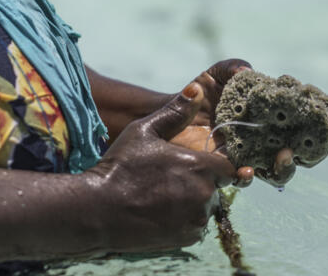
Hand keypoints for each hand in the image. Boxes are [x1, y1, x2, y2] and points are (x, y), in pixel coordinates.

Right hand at [83, 83, 239, 251]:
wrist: (97, 210)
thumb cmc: (119, 166)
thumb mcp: (144, 130)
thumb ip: (175, 112)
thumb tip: (197, 88)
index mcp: (199, 166)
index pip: (229, 166)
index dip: (217, 164)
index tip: (201, 163)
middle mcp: (204, 195)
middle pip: (216, 188)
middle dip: (200, 182)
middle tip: (170, 178)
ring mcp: (195, 220)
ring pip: (205, 208)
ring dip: (192, 202)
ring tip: (161, 196)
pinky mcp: (186, 239)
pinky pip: (194, 227)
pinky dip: (184, 221)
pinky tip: (159, 212)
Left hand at [170, 59, 296, 186]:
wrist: (173, 109)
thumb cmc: (200, 90)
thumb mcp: (218, 74)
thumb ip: (234, 67)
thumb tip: (247, 72)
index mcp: (264, 119)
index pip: (292, 128)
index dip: (308, 129)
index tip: (314, 125)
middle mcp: (259, 141)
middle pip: (287, 156)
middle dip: (296, 157)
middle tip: (292, 149)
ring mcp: (243, 156)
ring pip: (271, 172)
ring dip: (282, 169)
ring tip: (282, 159)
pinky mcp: (223, 167)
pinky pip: (239, 178)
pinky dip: (247, 177)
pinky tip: (247, 170)